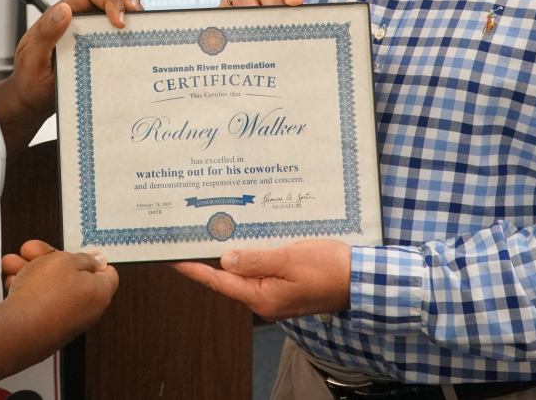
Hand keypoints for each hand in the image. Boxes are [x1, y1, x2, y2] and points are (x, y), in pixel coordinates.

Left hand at [0, 0, 142, 150]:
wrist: (34, 99)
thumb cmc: (30, 79)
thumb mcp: (33, 57)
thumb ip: (46, 33)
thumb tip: (64, 9)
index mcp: (62, 13)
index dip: (110, 1)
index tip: (120, 22)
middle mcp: (79, 14)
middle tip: (136, 10)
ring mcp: (92, 26)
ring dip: (134, 1)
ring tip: (141, 20)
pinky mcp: (102, 40)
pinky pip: (122, 23)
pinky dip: (135, 24)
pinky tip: (140, 38)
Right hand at [1, 242, 117, 343]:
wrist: (19, 329)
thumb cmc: (46, 291)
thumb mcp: (65, 260)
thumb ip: (84, 258)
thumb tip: (100, 261)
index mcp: (99, 292)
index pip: (107, 275)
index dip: (93, 260)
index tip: (76, 251)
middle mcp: (86, 309)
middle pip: (72, 277)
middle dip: (48, 260)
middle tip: (29, 250)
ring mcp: (65, 321)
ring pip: (51, 287)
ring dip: (31, 271)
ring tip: (10, 262)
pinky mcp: (46, 329)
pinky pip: (41, 303)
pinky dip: (27, 290)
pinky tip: (11, 281)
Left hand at [170, 239, 351, 319]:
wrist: (361, 279)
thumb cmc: (330, 269)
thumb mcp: (290, 258)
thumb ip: (256, 259)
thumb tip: (225, 259)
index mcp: (262, 297)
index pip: (219, 281)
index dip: (195, 269)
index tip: (174, 260)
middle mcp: (265, 300)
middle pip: (229, 278)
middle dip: (211, 258)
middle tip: (192, 237)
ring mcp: (275, 295)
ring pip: (246, 273)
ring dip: (233, 255)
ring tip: (215, 234)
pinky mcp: (285, 287)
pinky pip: (261, 271)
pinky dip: (251, 256)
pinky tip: (247, 241)